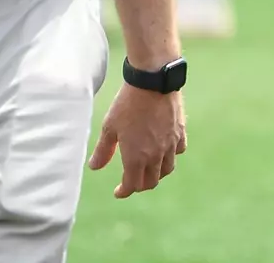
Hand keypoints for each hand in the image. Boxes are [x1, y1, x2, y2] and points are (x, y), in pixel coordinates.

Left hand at [88, 82, 185, 197]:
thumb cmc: (127, 104)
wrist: (152, 82)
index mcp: (136, 158)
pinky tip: (165, 149)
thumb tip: (94, 167)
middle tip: (131, 181)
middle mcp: (155, 156)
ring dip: (156, 173)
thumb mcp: (109, 127)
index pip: (132, 185)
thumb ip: (103, 150)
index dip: (124, 191)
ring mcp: (170, 145)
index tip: (118, 191)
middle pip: (150, 182)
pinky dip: (170, 155)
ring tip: (148, 168)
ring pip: (166, 170)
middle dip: (139, 185)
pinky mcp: (180, 132)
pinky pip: (178, 151)